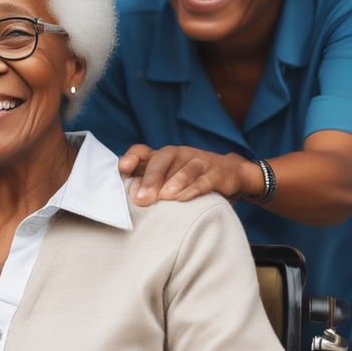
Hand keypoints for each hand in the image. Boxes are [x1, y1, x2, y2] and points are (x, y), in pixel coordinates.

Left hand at [118, 144, 257, 205]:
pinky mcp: (216, 173)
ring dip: (173, 182)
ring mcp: (198, 161)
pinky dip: (194, 189)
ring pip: (184, 169)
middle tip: (141, 199)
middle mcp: (178, 155)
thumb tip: (131, 199)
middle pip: (161, 161)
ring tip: (164, 197)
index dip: (132, 157)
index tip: (123, 168)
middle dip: (150, 179)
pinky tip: (184, 199)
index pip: (142, 151)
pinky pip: (204, 180)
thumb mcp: (166, 179)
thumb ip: (146, 186)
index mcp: (160, 156)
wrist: (228, 174)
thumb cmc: (187, 179)